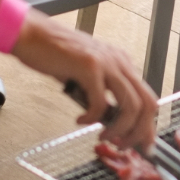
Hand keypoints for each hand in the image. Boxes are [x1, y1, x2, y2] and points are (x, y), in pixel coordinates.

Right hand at [11, 10, 158, 151]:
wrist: (31, 35)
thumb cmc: (54, 54)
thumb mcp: (87, 73)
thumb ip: (102, 92)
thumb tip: (111, 120)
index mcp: (122, 63)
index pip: (148, 98)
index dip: (147, 125)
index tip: (141, 144)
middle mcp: (120, 61)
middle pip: (147, 104)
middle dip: (139, 132)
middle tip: (123, 145)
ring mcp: (107, 62)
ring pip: (131, 106)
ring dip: (119, 129)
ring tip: (103, 136)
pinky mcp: (90, 67)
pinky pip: (101, 103)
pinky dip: (93, 118)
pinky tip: (81, 120)